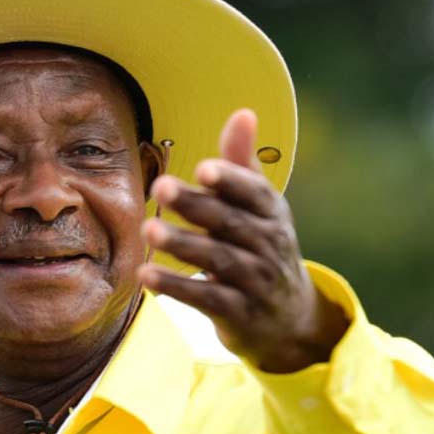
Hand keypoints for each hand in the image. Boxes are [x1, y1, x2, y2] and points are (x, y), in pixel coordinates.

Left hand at [138, 109, 348, 372]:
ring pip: (218, 261)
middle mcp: (269, 246)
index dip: (231, 179)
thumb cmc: (261, 249)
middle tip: (159, 186)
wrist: (288, 321)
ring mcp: (256, 282)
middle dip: (196, 205)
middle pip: (231, 223)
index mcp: (273, 214)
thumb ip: (241, 166)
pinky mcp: (240, 314)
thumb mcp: (259, 209)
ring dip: (182, 244)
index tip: (202, 167)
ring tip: (148, 229)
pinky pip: (207, 299)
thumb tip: (243, 112)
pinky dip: (177, 287)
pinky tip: (145, 275)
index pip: (255, 193)